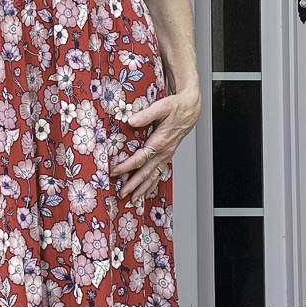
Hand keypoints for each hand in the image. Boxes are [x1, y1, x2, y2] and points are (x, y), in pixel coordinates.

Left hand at [111, 81, 200, 203]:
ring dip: (143, 189)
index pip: (140, 158)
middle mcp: (164, 152)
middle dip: (134, 185)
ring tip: (134, 200)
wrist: (190, 108)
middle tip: (122, 195)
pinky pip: (160, 173)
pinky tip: (147, 192)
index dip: (126, 166)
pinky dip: (153, 185)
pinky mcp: (167, 155)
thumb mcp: (161, 106)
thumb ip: (146, 114)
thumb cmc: (176, 106)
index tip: (114, 172)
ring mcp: (167, 155)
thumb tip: (131, 121)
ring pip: (154, 176)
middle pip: (147, 173)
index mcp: (161, 141)